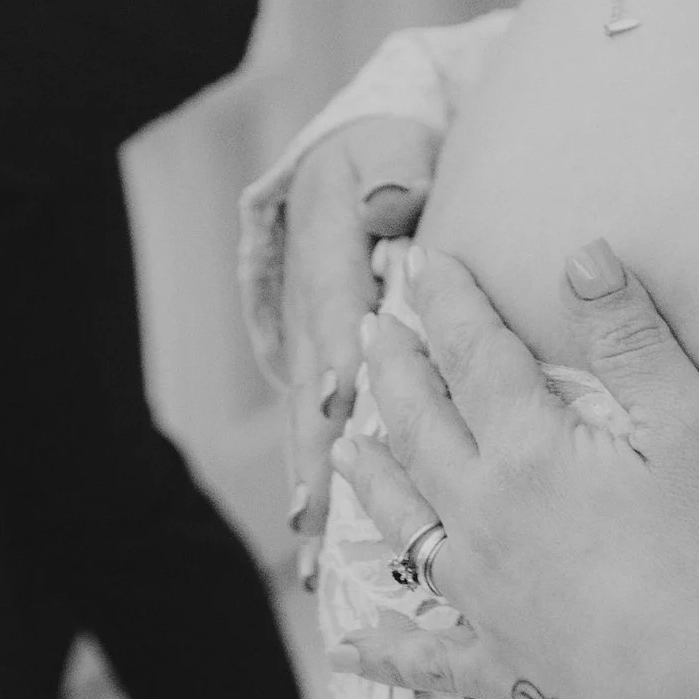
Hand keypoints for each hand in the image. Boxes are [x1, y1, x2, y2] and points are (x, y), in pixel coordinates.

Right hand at [283, 115, 435, 570]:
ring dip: (312, 483)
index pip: (335, 309)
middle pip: (312, 385)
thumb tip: (391, 197)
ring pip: (311, 422)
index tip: (340, 396)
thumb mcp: (383, 150)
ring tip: (307, 548)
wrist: (346, 171)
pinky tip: (315, 543)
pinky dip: (321, 484)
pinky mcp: (325, 375)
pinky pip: (322, 432)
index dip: (338, 351)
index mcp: (327, 258)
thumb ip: (388, 170)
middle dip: (312, 448)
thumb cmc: (383, 160)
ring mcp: (314, 349)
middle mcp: (312, 313)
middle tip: (313, 508)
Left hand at [335, 239, 698, 698]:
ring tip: (347, 444)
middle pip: (421, 429)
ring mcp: (482, 596)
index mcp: (530, 451)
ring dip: (372, 478)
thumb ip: (631, 338)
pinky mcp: (500, 664)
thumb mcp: (692, 425)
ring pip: (405, 523)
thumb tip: (581, 254)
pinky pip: (425, 657)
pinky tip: (351, 647)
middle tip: (371, 331)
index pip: (477, 356)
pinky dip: (384, 651)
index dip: (450, 303)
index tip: (423, 263)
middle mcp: (484, 517)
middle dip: (394, 372)